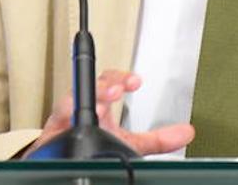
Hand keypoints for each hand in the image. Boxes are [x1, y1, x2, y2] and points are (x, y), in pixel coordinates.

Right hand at [25, 70, 193, 156]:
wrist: (62, 160)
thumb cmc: (92, 145)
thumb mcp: (127, 142)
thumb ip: (157, 138)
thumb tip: (187, 132)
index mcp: (101, 105)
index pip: (109, 82)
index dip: (120, 78)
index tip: (136, 81)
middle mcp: (81, 108)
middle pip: (87, 85)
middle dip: (102, 84)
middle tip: (117, 89)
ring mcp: (64, 120)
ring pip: (69, 102)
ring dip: (85, 101)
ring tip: (102, 102)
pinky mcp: (50, 135)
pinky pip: (54, 124)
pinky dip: (64, 121)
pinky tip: (75, 121)